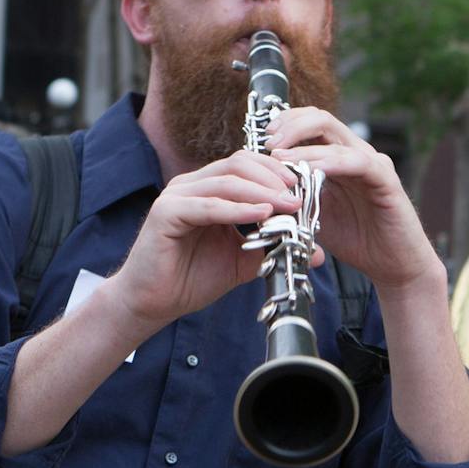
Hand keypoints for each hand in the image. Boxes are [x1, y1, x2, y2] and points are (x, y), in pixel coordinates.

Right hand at [106, 148, 309, 337]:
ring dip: (261, 191)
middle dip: (273, 178)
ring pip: (226, 181)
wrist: (153, 303)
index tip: (305, 189)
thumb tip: (315, 252)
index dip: (277, 173)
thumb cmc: (191, 278)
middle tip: (299, 196)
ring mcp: (176, 195)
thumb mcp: (243, 259)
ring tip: (288, 205)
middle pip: (238, 164)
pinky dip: (237, 209)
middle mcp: (191, 185)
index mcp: (208, 189)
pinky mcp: (166, 213)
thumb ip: (274, 248)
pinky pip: (208, 205)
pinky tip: (261, 214)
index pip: (247, 165)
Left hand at [262, 107, 440, 296]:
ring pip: (336, 137)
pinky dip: (331, 163)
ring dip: (304, 146)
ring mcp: (373, 163)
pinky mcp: (387, 180)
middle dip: (290, 125)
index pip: (310, 123)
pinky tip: (311, 171)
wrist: (392, 265)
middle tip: (268, 142)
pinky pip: (358, 162)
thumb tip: (260, 186)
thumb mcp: (313, 213)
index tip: (260, 139)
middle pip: (321, 119)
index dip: (284, 123)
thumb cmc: (355, 238)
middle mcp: (355, 153)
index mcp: (337, 157)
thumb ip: (293, 194)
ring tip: (279, 157)